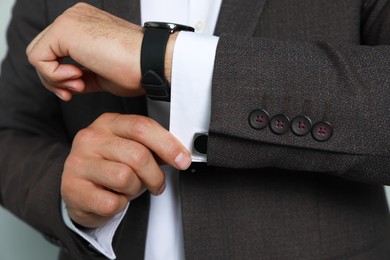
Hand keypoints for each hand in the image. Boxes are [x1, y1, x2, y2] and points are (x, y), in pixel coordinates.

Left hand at [26, 3, 145, 100]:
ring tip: (80, 84)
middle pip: (44, 52)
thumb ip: (80, 74)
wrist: (150, 63)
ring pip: (38, 55)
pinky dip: (54, 76)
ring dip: (55, 79)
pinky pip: (38, 58)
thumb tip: (64, 83)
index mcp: (85, 24)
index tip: (79, 88)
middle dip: (55, 79)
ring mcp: (68, 21)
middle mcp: (75, 17)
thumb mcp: (100, 74)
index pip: (57, 50)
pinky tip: (77, 78)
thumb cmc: (135, 70)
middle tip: (75, 90)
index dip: (61, 75)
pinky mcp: (64, 29)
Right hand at [61, 113, 190, 227]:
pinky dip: (120, 205)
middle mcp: (90, 138)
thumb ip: (152, 148)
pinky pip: (112, 202)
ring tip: (129, 188)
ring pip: (125, 178)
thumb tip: (179, 154)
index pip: (142, 126)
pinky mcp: (72, 188)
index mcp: (108, 123)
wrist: (78, 190)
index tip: (182, 160)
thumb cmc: (109, 167)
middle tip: (156, 184)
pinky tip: (113, 198)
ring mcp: (78, 162)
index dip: (168, 144)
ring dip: (135, 189)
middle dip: (155, 175)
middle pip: (138, 155)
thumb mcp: (130, 149)